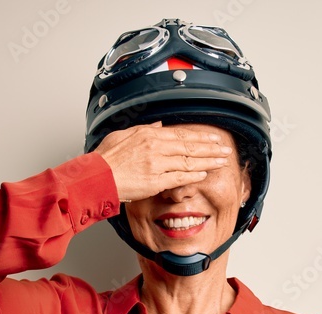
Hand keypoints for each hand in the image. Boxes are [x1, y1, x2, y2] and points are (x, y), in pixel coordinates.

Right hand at [93, 121, 232, 201]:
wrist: (96, 177)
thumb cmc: (104, 159)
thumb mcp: (122, 135)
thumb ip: (142, 129)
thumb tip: (158, 124)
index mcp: (148, 134)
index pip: (180, 134)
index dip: (200, 136)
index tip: (212, 137)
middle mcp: (155, 147)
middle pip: (189, 146)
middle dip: (210, 147)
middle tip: (225, 149)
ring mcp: (156, 164)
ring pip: (188, 161)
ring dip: (208, 161)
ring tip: (221, 161)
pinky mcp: (155, 181)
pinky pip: (179, 177)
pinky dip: (194, 175)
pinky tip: (204, 174)